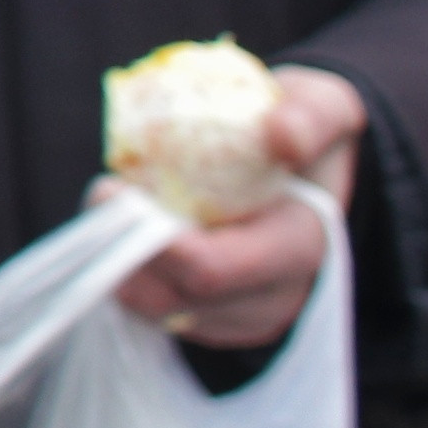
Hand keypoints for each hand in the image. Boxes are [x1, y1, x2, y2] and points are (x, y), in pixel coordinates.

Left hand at [114, 63, 358, 350]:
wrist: (310, 176)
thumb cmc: (308, 135)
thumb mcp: (325, 106)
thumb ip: (312, 116)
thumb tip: (281, 134)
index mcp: (301, 250)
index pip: (213, 269)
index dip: (153, 241)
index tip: (112, 188)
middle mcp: (270, 299)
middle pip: (171, 298)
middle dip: (121, 249)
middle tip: (103, 191)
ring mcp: (237, 317)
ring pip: (153, 311)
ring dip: (116, 261)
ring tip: (114, 206)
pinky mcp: (208, 320)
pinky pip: (152, 311)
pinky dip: (127, 272)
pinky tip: (126, 228)